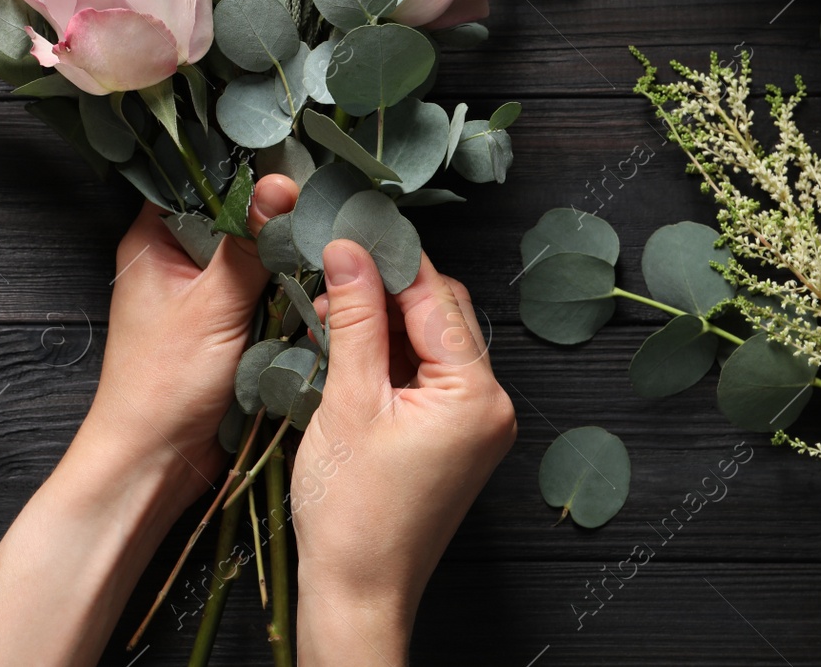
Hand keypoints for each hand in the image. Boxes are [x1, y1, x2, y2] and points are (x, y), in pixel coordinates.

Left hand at [80, 174, 299, 510]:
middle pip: (231, 216)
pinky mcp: (221, 324)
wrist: (155, 461)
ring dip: (282, 255)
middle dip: (273, 213)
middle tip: (324, 201)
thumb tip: (282, 184)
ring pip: (250, 255)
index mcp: (153, 239)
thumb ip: (250, 244)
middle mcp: (173, 259)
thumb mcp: (214, 304)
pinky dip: (283, 289)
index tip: (297, 160)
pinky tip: (315, 281)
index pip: (200, 179)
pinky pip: (259, 291)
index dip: (245, 167)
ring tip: (328, 237)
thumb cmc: (166, 382)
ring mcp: (199, 293)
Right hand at [290, 240, 516, 666]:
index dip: (389, 259)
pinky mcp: (454, 439)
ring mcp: (475, 424)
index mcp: (476, 394)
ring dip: (383, 321)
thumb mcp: (347, 400)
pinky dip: (389, 356)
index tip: (348, 229)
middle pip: (441, 314)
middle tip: (332, 270)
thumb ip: (354, 318)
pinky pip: (426, 375)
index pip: (435, 297)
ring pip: (431, 342)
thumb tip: (350, 251)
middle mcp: (490, 405)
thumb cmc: (353, 512)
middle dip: (386, 289)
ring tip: (330, 312)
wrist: (357, 591)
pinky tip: (348, 347)